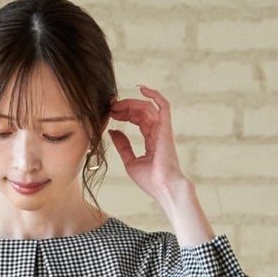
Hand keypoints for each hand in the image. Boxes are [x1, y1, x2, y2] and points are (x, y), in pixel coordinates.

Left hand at [106, 85, 185, 199]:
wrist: (164, 188)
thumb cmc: (150, 180)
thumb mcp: (130, 162)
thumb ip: (123, 145)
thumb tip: (113, 131)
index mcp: (152, 140)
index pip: (139, 120)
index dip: (125, 114)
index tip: (111, 114)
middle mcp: (158, 132)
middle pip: (142, 112)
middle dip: (126, 107)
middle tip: (111, 107)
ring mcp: (163, 129)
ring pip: (148, 108)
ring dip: (132, 104)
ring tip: (117, 105)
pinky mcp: (166, 128)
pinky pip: (163, 106)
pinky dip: (155, 95)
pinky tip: (142, 89)